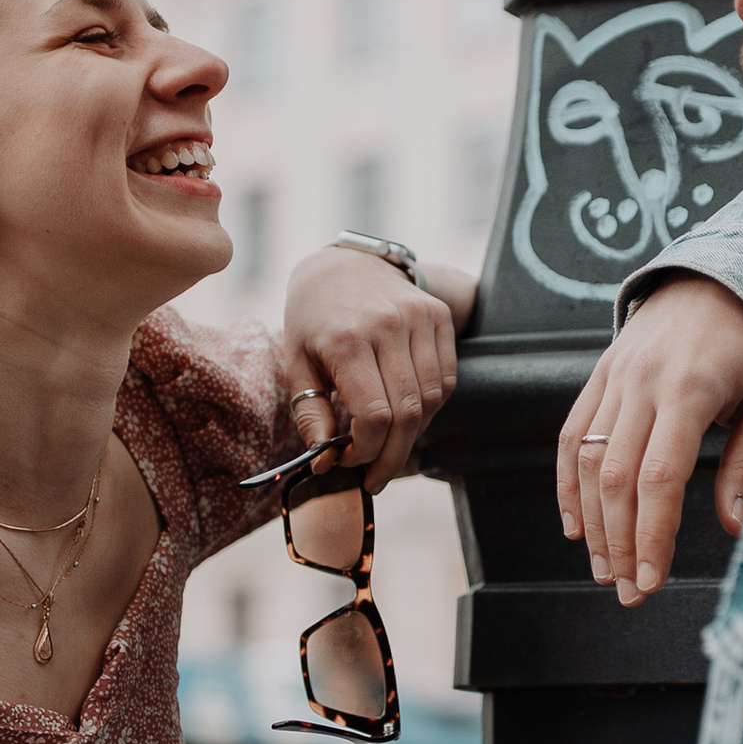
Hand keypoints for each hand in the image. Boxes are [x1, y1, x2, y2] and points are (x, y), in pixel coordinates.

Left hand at [281, 249, 461, 490]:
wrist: (343, 265)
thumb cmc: (314, 319)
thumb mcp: (296, 362)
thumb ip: (310, 413)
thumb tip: (325, 460)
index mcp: (347, 338)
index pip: (374, 415)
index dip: (366, 452)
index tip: (350, 463)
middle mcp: (388, 325)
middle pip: (407, 413)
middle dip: (392, 456)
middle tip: (376, 478)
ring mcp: (419, 318)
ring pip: (432, 399)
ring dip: (413, 434)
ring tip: (389, 445)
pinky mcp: (438, 316)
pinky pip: (446, 378)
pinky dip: (430, 406)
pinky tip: (407, 414)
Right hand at [558, 278, 742, 605]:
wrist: (722, 273)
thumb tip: (737, 527)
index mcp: (690, 389)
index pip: (659, 478)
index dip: (651, 536)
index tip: (651, 581)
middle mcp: (642, 382)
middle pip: (616, 478)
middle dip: (618, 544)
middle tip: (627, 592)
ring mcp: (615, 375)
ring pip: (587, 460)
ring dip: (593, 523)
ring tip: (604, 570)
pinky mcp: (600, 373)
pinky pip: (571, 433)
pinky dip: (568, 483)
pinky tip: (576, 524)